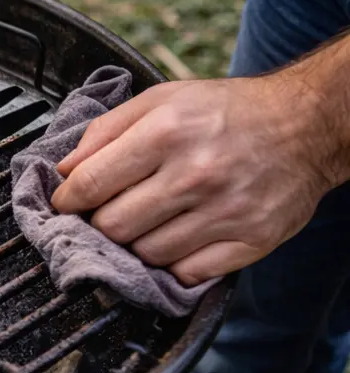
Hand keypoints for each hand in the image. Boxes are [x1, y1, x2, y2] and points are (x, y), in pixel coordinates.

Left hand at [50, 72, 342, 284]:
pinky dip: (174, 263)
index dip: (67, 200)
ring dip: (136, 244)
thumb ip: (105, 131)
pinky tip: (177, 239)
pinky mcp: (252, 240)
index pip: (90, 184)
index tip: (66, 203)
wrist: (308, 124)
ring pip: (146, 254)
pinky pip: (187, 272)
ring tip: (148, 221)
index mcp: (167, 132)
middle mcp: (196, 173)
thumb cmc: (227, 111)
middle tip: (108, 213)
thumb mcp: (162, 100)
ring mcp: (226, 211)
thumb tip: (63, 171)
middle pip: (113, 226)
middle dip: (100, 223)